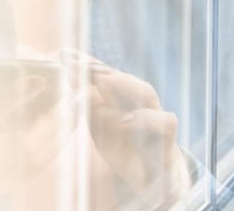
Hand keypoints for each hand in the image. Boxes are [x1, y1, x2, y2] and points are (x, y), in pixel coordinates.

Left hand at [62, 51, 190, 206]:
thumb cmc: (124, 150)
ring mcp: (155, 117)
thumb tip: (70, 88)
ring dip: (123, 85)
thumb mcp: (100, 130)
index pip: (105, 76)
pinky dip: (147, 119)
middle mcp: (139, 103)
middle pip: (124, 79)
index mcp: (121, 100)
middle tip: (79, 66)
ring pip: (145, 92)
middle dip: (102, 70)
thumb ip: (89, 110)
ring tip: (101, 82)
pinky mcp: (168, 136)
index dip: (87, 64)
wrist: (151, 178)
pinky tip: (126, 120)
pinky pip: (165, 120)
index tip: (65, 55)